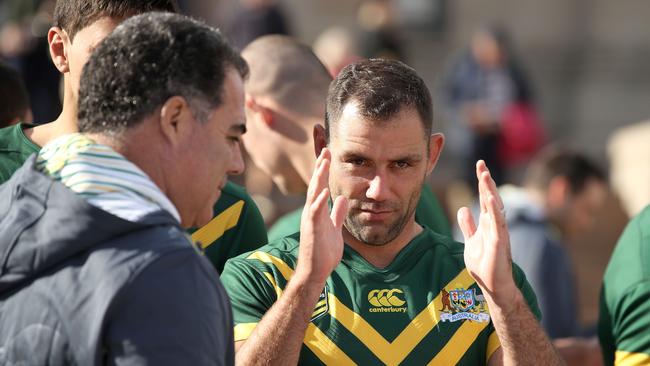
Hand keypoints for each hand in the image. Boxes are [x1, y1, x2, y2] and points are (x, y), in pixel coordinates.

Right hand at [296, 148, 348, 285]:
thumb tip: (342, 199)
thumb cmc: (323, 252)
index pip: (320, 186)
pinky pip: (315, 212)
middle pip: (315, 184)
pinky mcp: (311, 229)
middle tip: (326, 150)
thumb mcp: (335, 228)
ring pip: (313, 194)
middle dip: (320, 167)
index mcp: (318, 211)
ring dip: (318, 178)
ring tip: (323, 163)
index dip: (324, 170)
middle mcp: (312, 212)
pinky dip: (319, 201)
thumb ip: (337, 213)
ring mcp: (310, 220)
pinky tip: (324, 191)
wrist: (315, 271)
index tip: (328, 154)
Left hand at [457, 160, 515, 308]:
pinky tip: (491, 199)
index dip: (482, 182)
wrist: (494, 286)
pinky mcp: (499, 244)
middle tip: (481, 164)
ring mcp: (498, 233)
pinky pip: (498, 224)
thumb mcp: (471, 241)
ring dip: (490, 192)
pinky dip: (494, 211)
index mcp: (487, 223)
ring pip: (495, 208)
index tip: (479, 165)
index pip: (484, 198)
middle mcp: (494, 225)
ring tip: (485, 176)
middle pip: (490, 198)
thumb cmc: (484, 265)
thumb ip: (468, 226)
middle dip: (486, 182)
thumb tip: (463, 209)